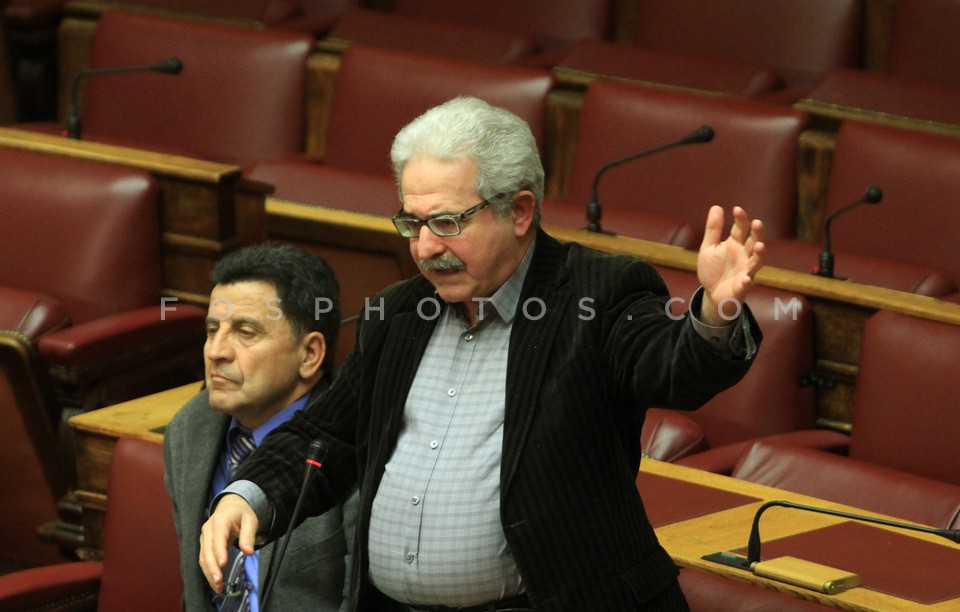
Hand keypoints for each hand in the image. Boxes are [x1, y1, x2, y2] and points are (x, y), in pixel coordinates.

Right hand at [199, 494, 258, 592]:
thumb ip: (249, 535)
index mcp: (220, 520)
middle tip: (219, 582)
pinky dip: (208, 571)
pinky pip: (203, 559)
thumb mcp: (250, 520)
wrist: (229, 506)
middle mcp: (208, 529)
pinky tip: (215, 582)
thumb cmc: (241, 513)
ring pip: (203, 557)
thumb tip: (249, 552)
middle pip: (207, 550)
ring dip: (209, 573)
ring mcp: (203, 538)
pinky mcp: (203, 545)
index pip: (218, 537)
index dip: (219, 551)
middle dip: (212, 567)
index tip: (223, 564)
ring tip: (218, 587)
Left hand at [697, 205, 764, 325]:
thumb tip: (716, 206)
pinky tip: (747, 279)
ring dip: (759, 255)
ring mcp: (745, 271)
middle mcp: (744, 256)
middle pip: (754, 242)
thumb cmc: (714, 269)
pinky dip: (747, 282)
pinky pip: (746, 284)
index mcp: (735, 244)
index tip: (736, 209)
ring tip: (759, 246)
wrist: (712, 294)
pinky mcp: (742, 287)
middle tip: (757, 223)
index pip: (740, 229)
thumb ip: (713, 229)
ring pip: (756, 262)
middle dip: (757, 234)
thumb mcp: (709, 248)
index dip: (740, 219)